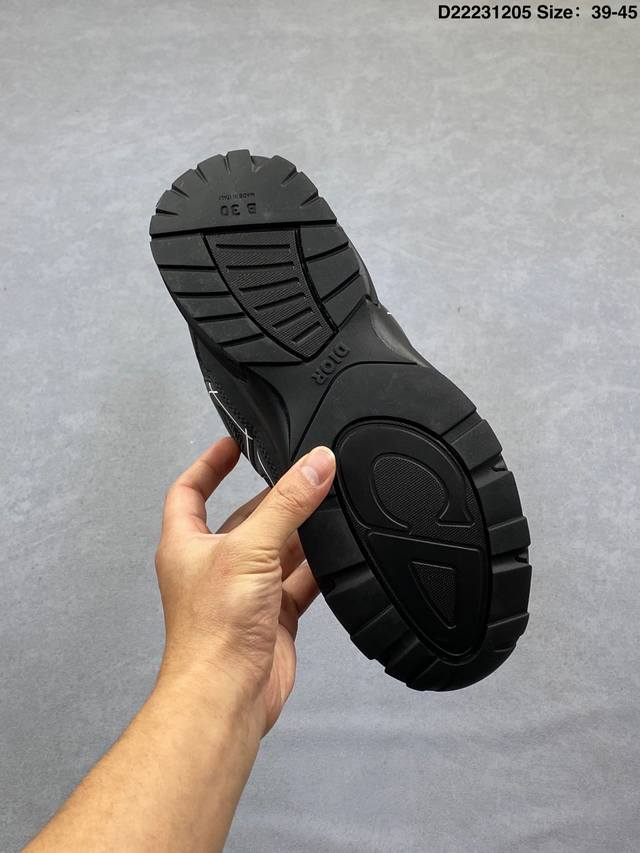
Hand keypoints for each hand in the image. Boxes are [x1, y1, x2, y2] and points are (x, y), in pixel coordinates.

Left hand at [155, 437, 334, 733]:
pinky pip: (299, 580)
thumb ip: (287, 504)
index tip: (234, 442)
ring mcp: (245, 591)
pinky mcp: (272, 615)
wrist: (227, 696)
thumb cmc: (212, 632)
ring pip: (278, 548)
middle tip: (306, 472)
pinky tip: (339, 553)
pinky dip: (319, 567)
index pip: (190, 490)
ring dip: (302, 532)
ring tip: (329, 504)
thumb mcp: (250, 550)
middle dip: (275, 498)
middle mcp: (214, 565)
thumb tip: (315, 464)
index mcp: (188, 544)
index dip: (210, 463)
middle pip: (246, 518)